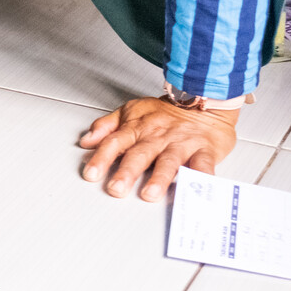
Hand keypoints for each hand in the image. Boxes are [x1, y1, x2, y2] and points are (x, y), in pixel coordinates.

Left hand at [78, 98, 238, 201]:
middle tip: (116, 188)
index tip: (91, 174)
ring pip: (168, 161)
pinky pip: (203, 165)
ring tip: (149, 193)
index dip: (101, 158)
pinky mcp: (204, 150)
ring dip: (159, 178)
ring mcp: (180, 144)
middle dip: (126, 172)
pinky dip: (201, 177)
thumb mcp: (131, 111)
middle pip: (139, 154)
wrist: (203, 97)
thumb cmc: (167, 111)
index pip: (114, 143)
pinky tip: (196, 189)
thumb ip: (106, 126)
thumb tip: (86, 140)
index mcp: (137, 128)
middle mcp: (157, 137)